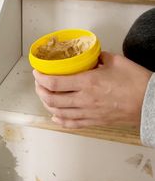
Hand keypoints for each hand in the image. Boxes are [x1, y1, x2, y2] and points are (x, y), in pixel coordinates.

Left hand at [34, 52, 151, 128]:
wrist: (149, 103)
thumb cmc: (134, 81)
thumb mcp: (114, 60)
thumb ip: (97, 57)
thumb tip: (88, 56)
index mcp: (87, 82)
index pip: (55, 83)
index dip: (41, 78)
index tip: (37, 72)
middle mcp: (84, 99)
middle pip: (52, 99)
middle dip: (40, 90)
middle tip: (39, 82)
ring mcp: (88, 113)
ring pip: (59, 112)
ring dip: (47, 104)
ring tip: (44, 96)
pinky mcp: (94, 121)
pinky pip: (72, 124)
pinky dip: (60, 120)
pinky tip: (55, 116)